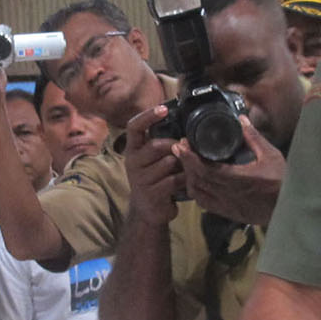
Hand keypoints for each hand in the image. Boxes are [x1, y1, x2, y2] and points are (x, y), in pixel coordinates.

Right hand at [123, 105, 184, 223]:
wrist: (148, 211)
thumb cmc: (155, 179)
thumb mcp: (154, 159)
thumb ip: (163, 144)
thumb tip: (184, 129)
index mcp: (133, 150)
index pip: (134, 127)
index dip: (148, 116)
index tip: (163, 109)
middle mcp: (133, 162)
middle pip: (157, 145)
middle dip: (175, 146)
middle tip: (186, 150)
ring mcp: (140, 179)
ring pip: (168, 162)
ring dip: (182, 164)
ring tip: (187, 168)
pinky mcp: (151, 194)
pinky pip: (174, 180)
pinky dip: (184, 180)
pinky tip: (187, 182)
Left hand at [176, 116, 283, 225]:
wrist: (289, 207)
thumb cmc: (282, 181)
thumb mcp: (271, 155)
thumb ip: (254, 137)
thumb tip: (241, 120)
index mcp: (238, 179)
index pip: (205, 169)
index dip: (190, 157)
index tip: (182, 145)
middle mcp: (229, 194)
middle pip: (197, 180)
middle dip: (185, 163)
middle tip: (180, 148)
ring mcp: (227, 206)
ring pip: (197, 193)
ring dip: (189, 178)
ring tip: (187, 164)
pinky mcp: (228, 213)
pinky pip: (205, 204)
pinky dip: (197, 192)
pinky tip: (196, 182)